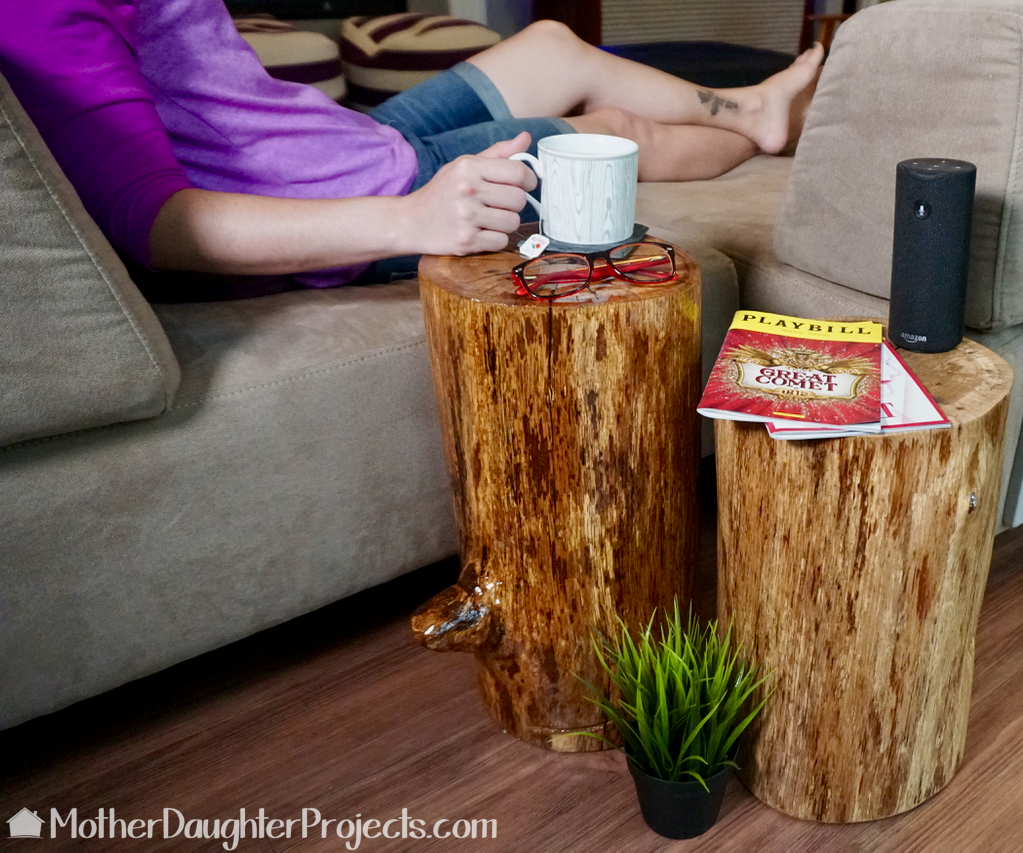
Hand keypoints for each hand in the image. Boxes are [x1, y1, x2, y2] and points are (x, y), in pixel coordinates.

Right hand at [401, 131, 537, 255]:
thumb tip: (525, 138)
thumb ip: (497, 154)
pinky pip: (501, 241)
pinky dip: (495, 239)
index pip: (518, 172)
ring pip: (513, 222)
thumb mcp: (464, 166)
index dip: (529, 180)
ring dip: (505, 223)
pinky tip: (481, 233)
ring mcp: (467, 217)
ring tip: (488, 219)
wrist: (411, 222)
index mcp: (469, 168)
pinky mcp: (466, 241)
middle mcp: (468, 190)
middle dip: (514, 204)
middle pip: (518, 199)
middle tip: (499, 205)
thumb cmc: (441, 193)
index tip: (526, 185)